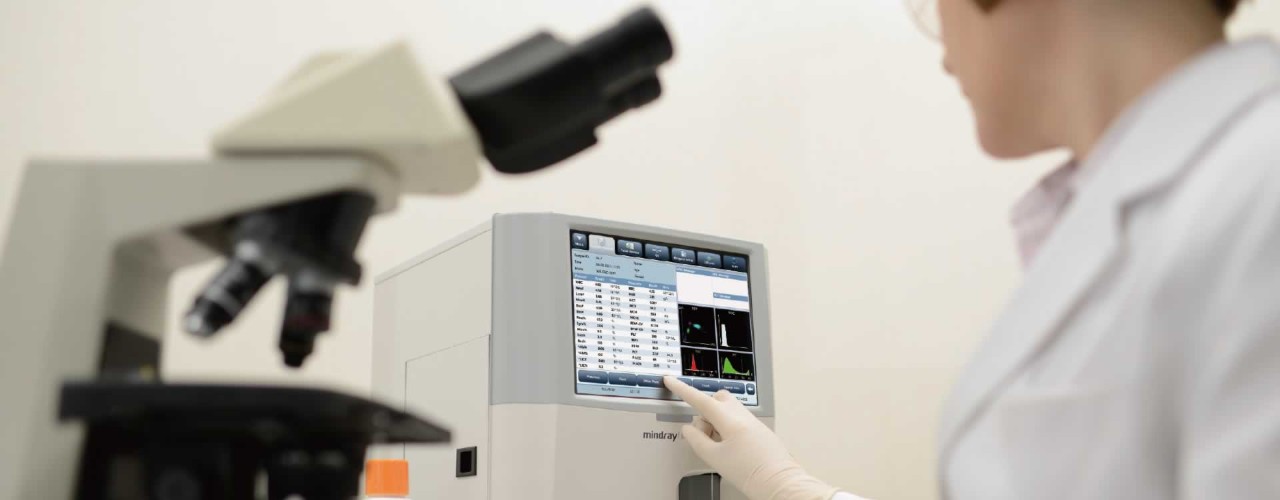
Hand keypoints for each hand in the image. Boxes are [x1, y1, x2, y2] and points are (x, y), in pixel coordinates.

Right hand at [664, 376, 839, 499]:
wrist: (778, 482)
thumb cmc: (751, 473)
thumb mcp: (715, 458)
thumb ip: (697, 440)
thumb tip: (688, 429)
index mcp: (730, 419)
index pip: (700, 399)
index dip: (682, 390)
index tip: (671, 381)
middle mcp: (743, 415)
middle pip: (717, 400)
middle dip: (705, 411)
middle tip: (705, 434)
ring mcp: (753, 421)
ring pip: (727, 410)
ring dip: (717, 422)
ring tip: (720, 447)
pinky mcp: (759, 430)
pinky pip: (738, 420)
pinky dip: (728, 429)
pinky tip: (731, 449)